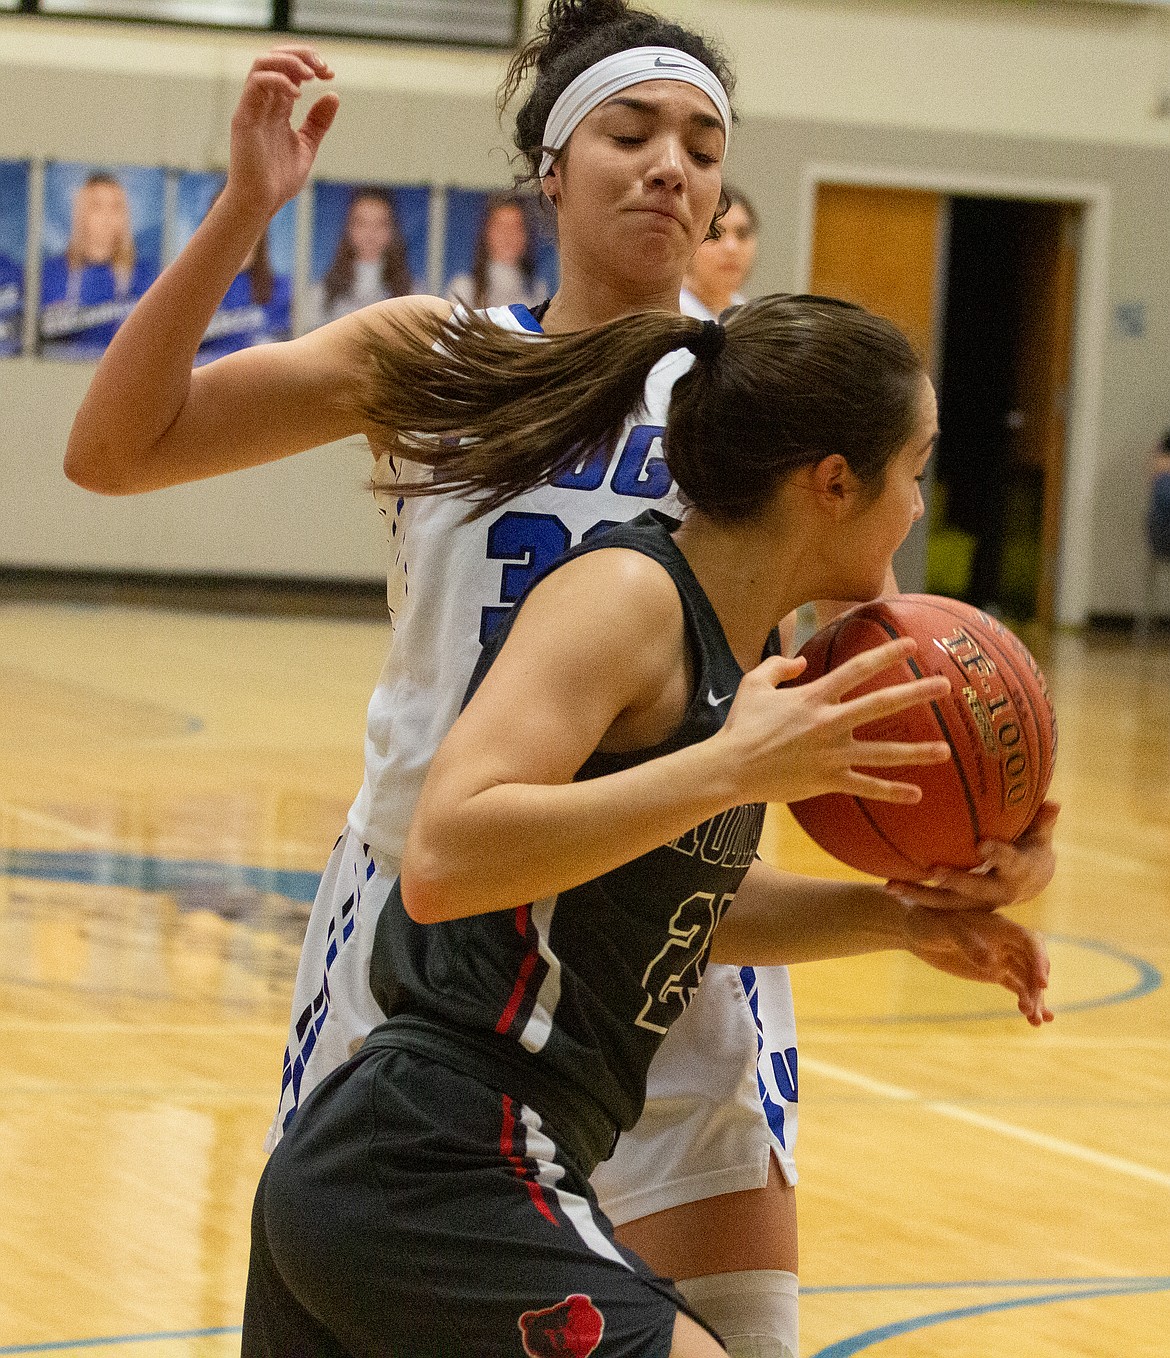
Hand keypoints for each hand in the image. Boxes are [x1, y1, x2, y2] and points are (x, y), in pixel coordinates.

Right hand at [226, 47, 338, 218]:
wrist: (260, 202)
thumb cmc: (278, 179)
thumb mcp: (307, 146)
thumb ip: (318, 122)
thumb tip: (333, 95)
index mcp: (277, 107)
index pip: (289, 69)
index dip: (310, 63)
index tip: (330, 74)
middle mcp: (263, 102)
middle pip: (275, 58)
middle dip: (301, 55)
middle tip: (323, 67)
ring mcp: (252, 107)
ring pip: (263, 63)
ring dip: (289, 62)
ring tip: (310, 75)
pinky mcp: (244, 117)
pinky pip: (256, 84)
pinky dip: (278, 81)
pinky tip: (297, 95)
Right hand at [719, 637, 951, 806]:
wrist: (730, 768)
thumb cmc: (740, 725)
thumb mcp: (753, 684)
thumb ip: (778, 666)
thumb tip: (802, 662)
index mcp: (814, 696)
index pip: (857, 668)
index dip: (886, 654)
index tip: (912, 645)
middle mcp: (830, 723)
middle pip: (882, 704)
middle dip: (916, 693)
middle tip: (946, 686)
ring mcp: (832, 754)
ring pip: (883, 753)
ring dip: (917, 752)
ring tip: (945, 750)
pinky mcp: (828, 780)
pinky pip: (866, 786)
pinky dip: (891, 792)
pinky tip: (916, 794)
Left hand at [887, 800, 1059, 910]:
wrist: (1030, 883)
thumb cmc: (1031, 848)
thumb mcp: (1040, 835)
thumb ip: (1042, 820)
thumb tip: (1054, 802)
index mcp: (1018, 872)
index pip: (1009, 861)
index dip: (998, 853)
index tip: (983, 844)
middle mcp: (997, 893)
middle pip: (974, 891)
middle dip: (955, 882)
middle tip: (933, 870)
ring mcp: (977, 904)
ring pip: (947, 904)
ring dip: (920, 895)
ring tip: (891, 886)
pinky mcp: (960, 907)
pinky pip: (935, 904)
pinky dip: (913, 897)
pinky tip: (886, 885)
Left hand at [903, 903, 1053, 1025]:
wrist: (917, 930)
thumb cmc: (930, 922)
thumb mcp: (946, 929)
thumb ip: (967, 942)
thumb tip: (992, 963)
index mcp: (1000, 926)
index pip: (1029, 941)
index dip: (1040, 960)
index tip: (1042, 984)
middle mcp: (1007, 941)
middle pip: (1033, 963)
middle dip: (1037, 986)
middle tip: (1033, 1009)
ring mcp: (1002, 957)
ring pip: (1027, 979)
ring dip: (1034, 999)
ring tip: (1035, 1021)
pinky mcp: (994, 972)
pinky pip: (1017, 987)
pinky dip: (1026, 1001)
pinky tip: (1033, 1020)